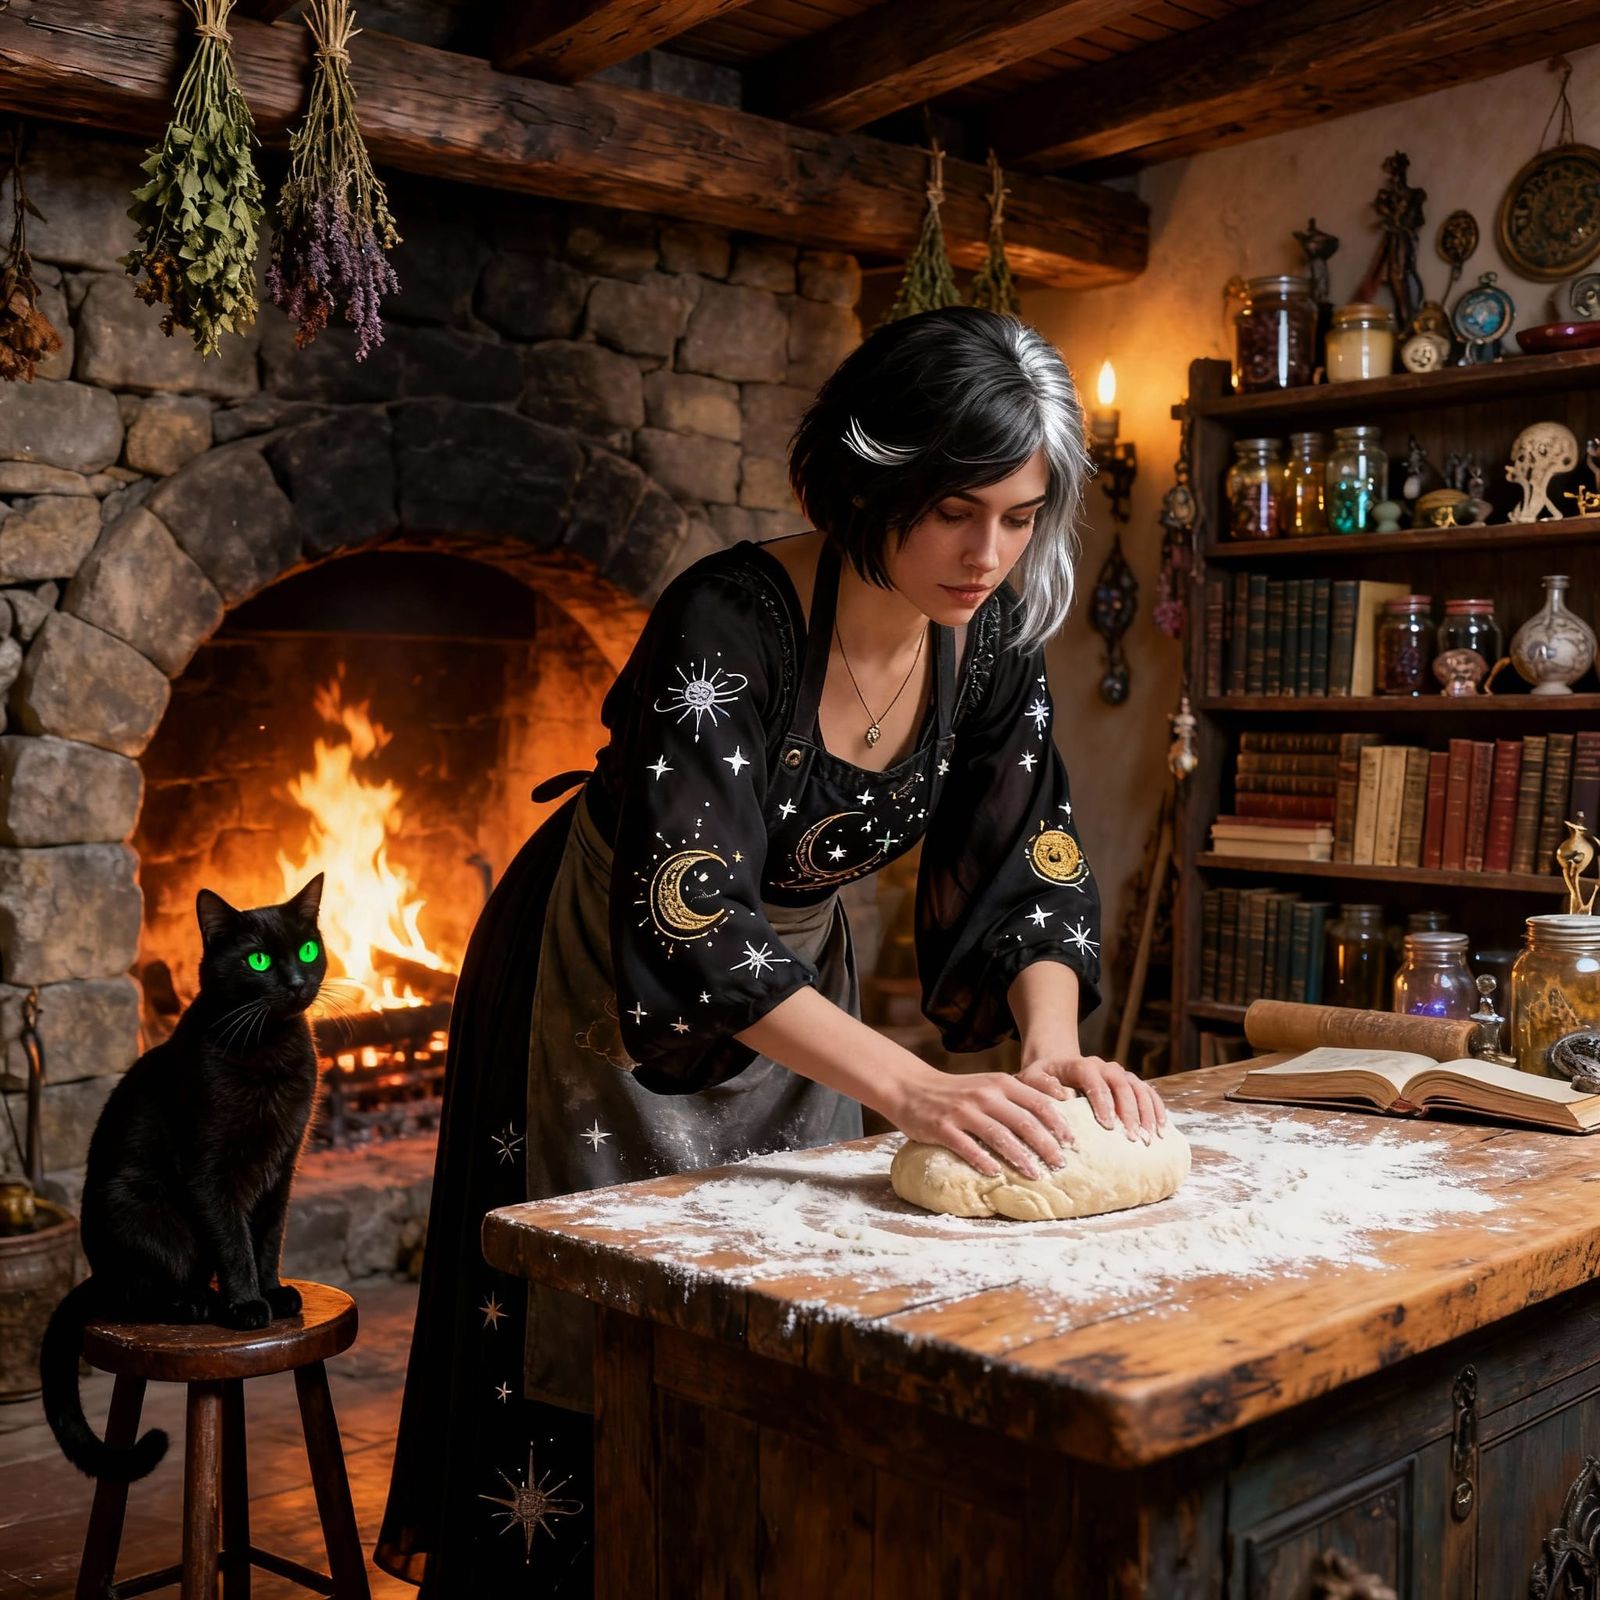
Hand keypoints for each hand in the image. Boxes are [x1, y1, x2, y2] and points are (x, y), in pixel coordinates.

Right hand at [892, 1067, 1078, 1180]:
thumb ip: (1020, 1094)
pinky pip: (967, 1147)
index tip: (1074, 1143)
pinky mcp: (942, 1127)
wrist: (911, 1087)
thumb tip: (1060, 1106)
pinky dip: (983, 1161)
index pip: (1038, 1102)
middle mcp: (984, 1094)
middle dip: (1046, 1145)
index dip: (1059, 1123)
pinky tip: (995, 1174)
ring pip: (999, 1135)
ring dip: (1021, 1157)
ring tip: (1036, 1174)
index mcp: (1000, 1083)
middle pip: (1024, 1121)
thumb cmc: (958, 1091)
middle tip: (1062, 1165)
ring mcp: (963, 1111)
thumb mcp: (990, 1083)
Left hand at [1018, 1051, 1166, 1141]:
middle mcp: (1103, 1066)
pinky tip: (1162, 1129)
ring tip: (1151, 1138)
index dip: (1102, 1099)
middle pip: (1121, 1083)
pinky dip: (1157, 1109)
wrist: (1055, 1067)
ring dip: (1147, 1112)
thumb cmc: (1040, 1079)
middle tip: (1132, 1138)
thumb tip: (1064, 1098)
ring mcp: (1118, 1073)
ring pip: (1139, 1087)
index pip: (1094, 1078)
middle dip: (1129, 1111)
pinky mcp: (1129, 1083)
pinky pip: (1148, 1092)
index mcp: (1079, 1064)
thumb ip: (1042, 1086)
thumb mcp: (1031, 1080)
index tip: (1107, 1125)